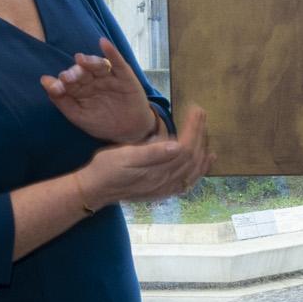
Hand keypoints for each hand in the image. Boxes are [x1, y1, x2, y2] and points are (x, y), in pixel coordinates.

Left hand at [40, 40, 161, 145]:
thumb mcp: (78, 116)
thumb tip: (44, 80)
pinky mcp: (124, 75)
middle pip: (82, 72)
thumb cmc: (102, 124)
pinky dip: (111, 52)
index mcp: (79, 89)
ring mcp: (108, 77)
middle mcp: (92, 80)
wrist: (129, 132)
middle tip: (68, 77)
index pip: (68, 82)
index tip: (57, 87)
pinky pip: (116, 62)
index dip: (61, 83)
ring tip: (80, 60)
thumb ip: (61, 100)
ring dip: (89, 62)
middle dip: (75, 73)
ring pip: (97, 65)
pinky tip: (103, 43)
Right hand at [76, 106, 209, 211]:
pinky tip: (207, 160)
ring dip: (203, 148)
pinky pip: (189, 180)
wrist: (95, 189)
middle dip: (200, 133)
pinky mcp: (164, 191)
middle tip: (201, 113)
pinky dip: (201, 169)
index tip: (195, 110)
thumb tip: (176, 145)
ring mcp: (167, 188)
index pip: (185, 147)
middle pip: (193, 157)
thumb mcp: (124, 156)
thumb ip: (151, 152)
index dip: (193, 128)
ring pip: (194, 169)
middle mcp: (166, 181)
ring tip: (206, 131)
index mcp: (158, 170)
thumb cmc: (106, 168)